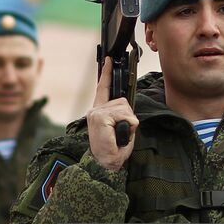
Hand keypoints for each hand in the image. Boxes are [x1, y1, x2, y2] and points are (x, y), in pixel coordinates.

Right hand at [88, 58, 138, 172]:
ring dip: (128, 122)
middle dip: (128, 115)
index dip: (107, 73)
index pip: (103, 88)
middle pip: (123, 101)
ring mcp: (97, 113)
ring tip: (119, 135)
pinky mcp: (100, 118)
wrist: (105, 165)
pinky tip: (118, 135)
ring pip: (124, 108)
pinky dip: (127, 125)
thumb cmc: (113, 150)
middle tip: (122, 132)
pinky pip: (124, 115)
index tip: (109, 59)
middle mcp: (95, 109)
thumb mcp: (120, 129)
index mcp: (99, 111)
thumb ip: (122, 115)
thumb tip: (128, 111)